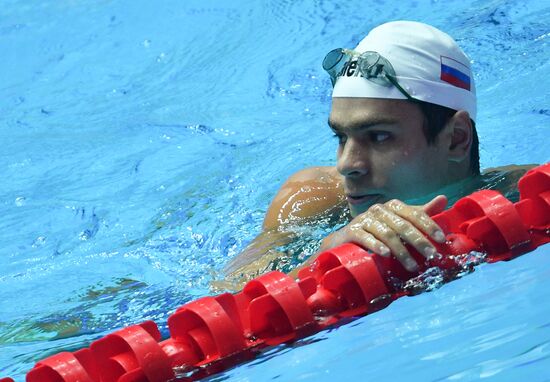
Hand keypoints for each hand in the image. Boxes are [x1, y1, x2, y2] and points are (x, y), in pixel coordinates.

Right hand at [318, 195, 447, 271]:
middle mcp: (379, 209)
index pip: (415, 214)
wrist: (345, 239)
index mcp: (393, 206)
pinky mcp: (352, 230)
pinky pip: (366, 237)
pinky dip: (377, 246)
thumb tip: (444, 199)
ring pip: (387, 234)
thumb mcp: (400, 222)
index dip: (429, 226)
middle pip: (403, 225)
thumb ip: (420, 213)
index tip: (441, 240)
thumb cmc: (377, 231)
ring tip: (412, 266)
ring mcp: (365, 219)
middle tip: (432, 256)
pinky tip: (386, 255)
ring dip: (402, 251)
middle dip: (419, 241)